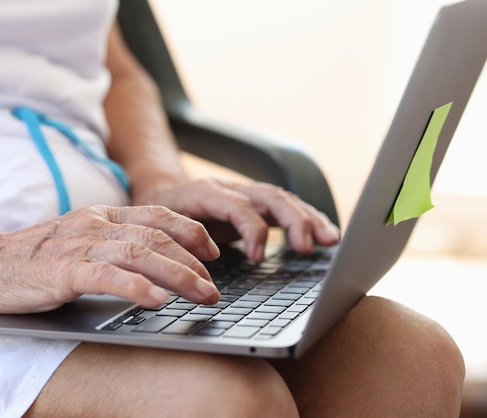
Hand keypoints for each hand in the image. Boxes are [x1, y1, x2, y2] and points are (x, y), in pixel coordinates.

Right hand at [0, 205, 220, 313]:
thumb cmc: (35, 257)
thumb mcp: (80, 239)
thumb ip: (114, 242)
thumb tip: (156, 261)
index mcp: (102, 214)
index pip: (158, 215)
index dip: (191, 232)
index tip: (214, 251)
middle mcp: (96, 224)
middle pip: (158, 238)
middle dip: (194, 263)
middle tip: (215, 288)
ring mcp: (80, 245)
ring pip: (141, 254)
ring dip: (178, 276)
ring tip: (203, 295)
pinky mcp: (63, 271)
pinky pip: (109, 276)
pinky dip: (137, 288)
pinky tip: (158, 302)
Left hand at [133, 178, 339, 262]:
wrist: (162, 188)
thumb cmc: (160, 209)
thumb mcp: (158, 221)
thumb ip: (179, 236)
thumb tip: (207, 258)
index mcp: (205, 192)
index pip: (237, 205)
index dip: (251, 229)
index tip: (257, 257)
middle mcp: (231, 189)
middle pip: (269, 197)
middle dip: (292, 220)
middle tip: (307, 247)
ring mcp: (245, 195)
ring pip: (282, 200)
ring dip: (308, 219)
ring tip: (330, 240)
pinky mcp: (254, 205)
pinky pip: (284, 208)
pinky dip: (306, 219)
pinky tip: (324, 234)